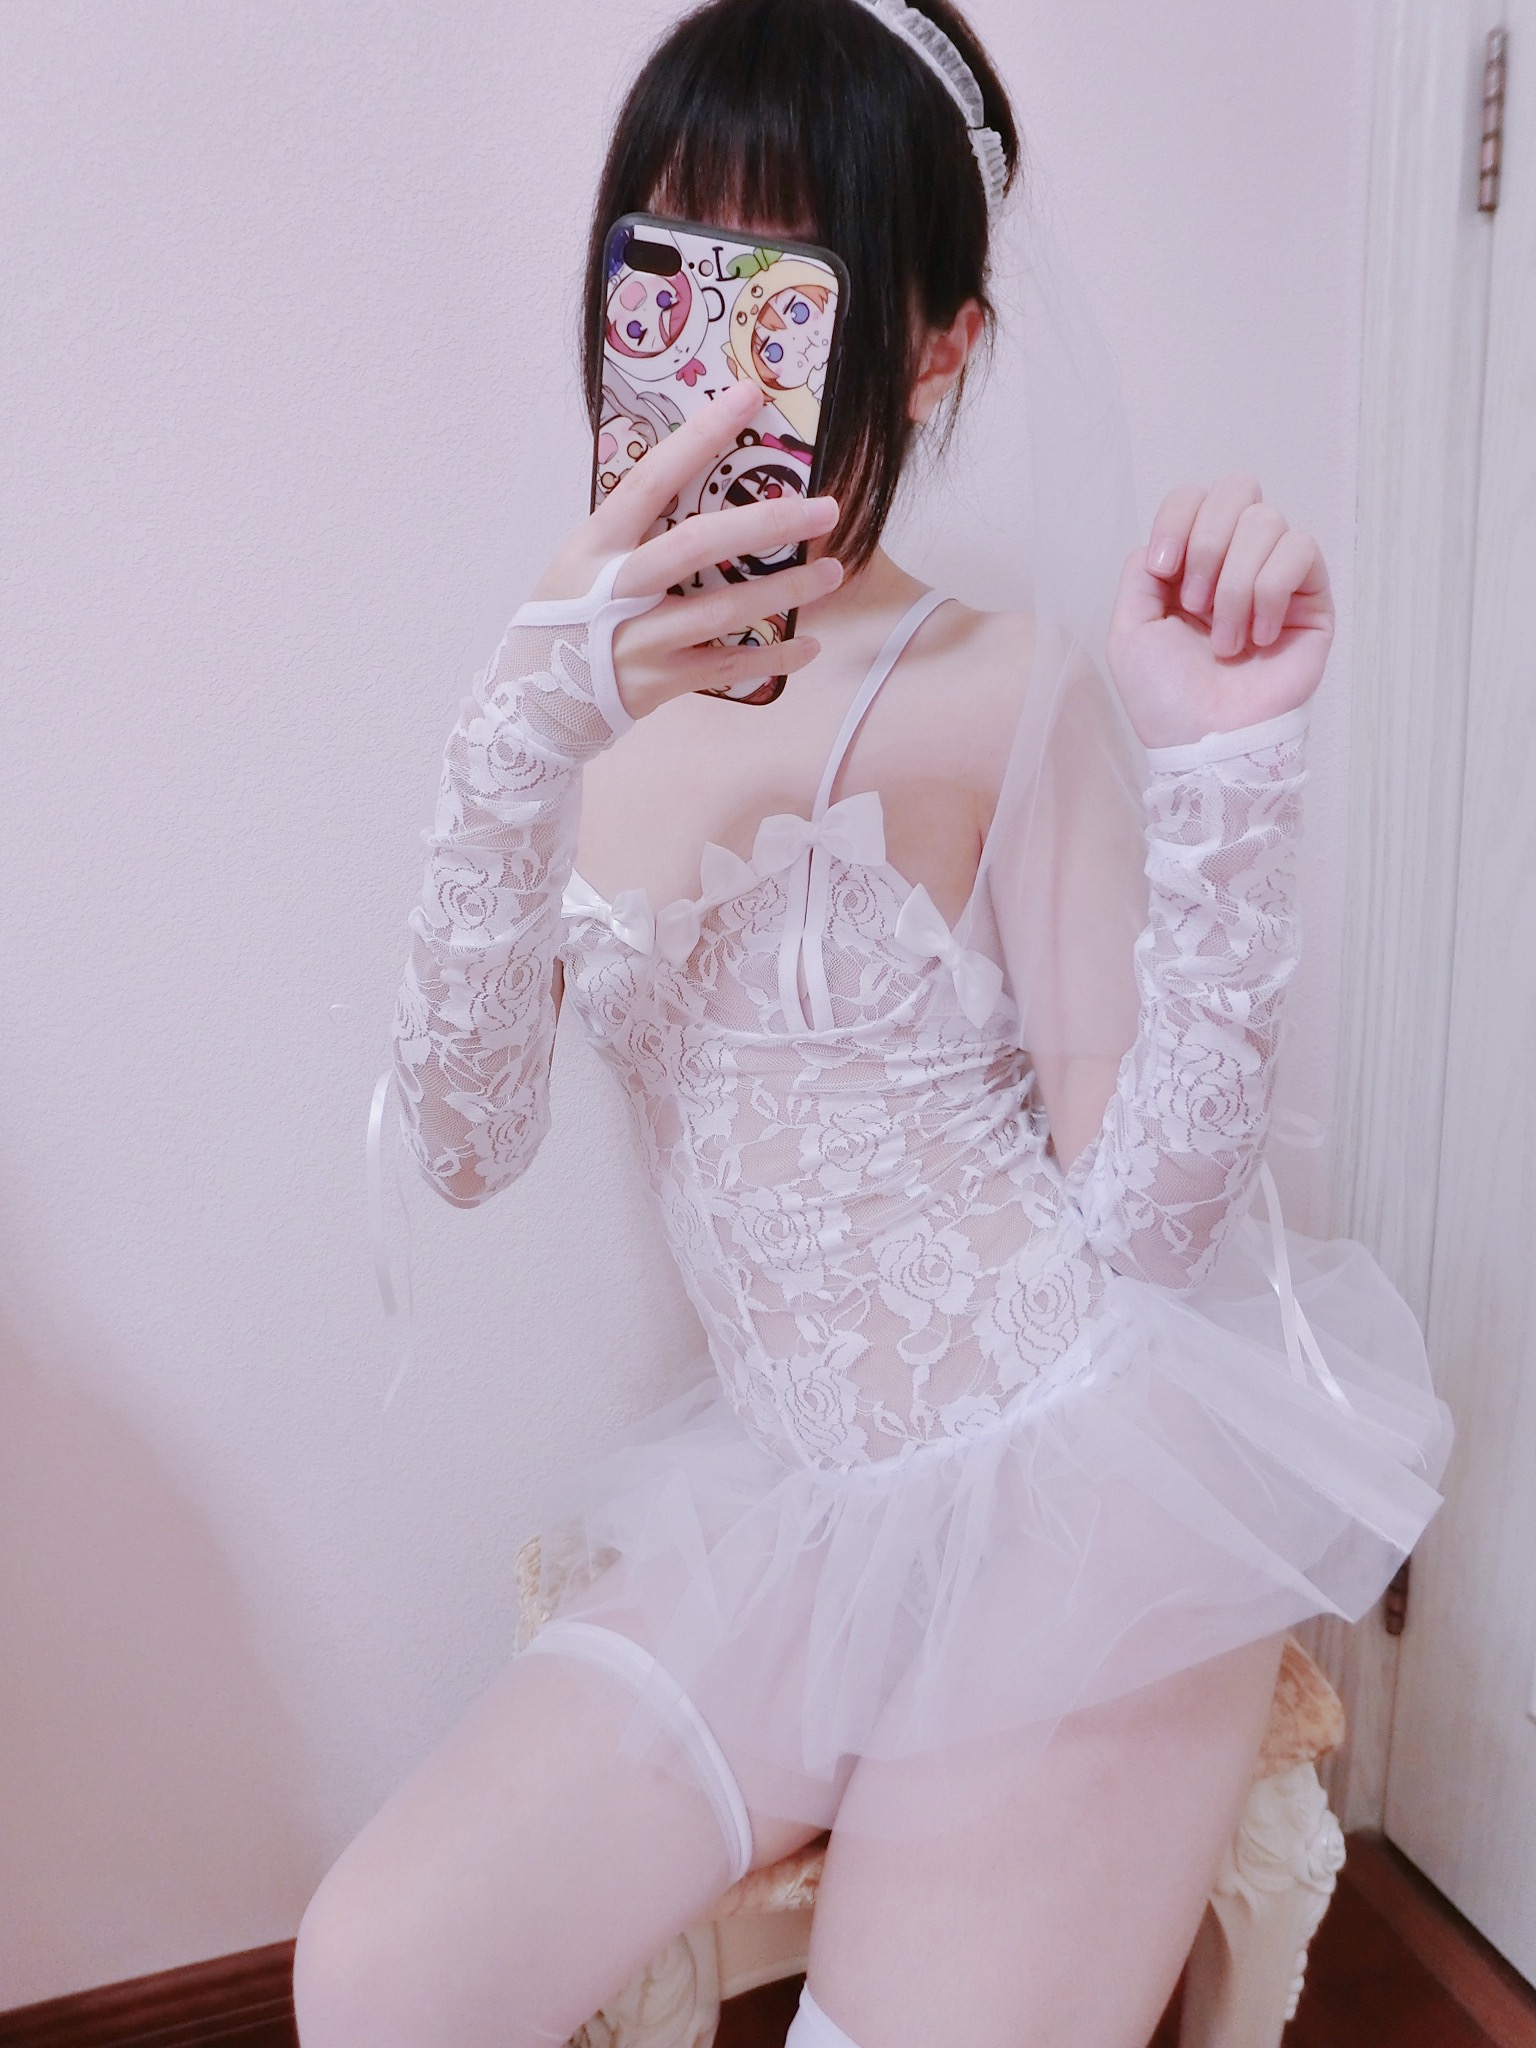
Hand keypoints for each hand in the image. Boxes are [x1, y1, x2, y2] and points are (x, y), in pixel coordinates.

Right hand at [532, 380, 843, 720]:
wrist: (531, 700)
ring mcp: (639, 640)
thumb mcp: (583, 561)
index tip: (748, 397)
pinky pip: (726, 668)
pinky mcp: (659, 682)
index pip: (652, 477)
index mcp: (597, 545)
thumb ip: (636, 529)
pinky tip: (810, 644)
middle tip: (824, 508)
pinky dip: (772, 658)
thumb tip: (702, 480)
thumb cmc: (567, 617)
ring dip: (784, 591)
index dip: (700, 435)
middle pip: (697, 546)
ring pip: (723, 611)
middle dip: (767, 524)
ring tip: (833, 571)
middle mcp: (616, 589)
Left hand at [1105, 475, 1333, 748]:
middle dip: (1208, 541)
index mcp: (1190, 563)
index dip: (1177, 519)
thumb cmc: (1167, 697)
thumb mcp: (1129, 630)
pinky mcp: (1312, 598)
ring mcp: (1276, 575)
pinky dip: (1269, 593)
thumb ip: (1141, 571)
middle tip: (1195, 603)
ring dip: (1235, 584)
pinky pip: (1300, 551)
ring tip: (1224, 641)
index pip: (1194, 496)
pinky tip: (1259, 638)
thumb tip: (1171, 537)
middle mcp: (1235, 560)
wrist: (1206, 741)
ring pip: (1267, 521)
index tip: (1163, 570)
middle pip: (1238, 488)